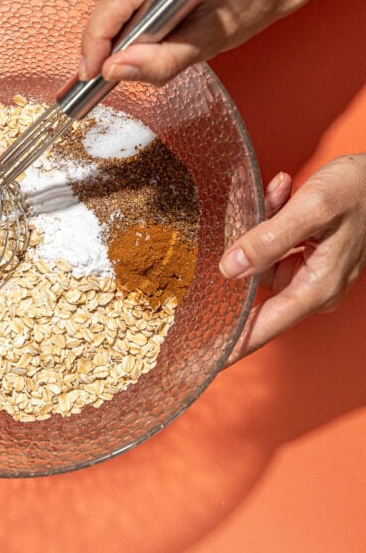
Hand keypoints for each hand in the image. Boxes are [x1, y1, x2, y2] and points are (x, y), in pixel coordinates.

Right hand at [80, 0, 297, 85]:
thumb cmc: (248, 4)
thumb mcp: (208, 44)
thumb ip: (160, 62)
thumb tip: (113, 69)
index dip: (98, 36)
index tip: (89, 68)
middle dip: (109, 29)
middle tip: (116, 60)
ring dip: (120, 12)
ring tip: (149, 28)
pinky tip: (153, 3)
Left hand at [221, 154, 365, 364]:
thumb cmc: (357, 190)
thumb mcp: (312, 209)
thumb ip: (269, 239)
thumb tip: (229, 269)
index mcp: (317, 288)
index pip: (264, 327)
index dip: (231, 344)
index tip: (202, 362)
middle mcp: (312, 289)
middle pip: (254, 281)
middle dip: (249, 242)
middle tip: (265, 204)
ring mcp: (308, 275)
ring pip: (259, 257)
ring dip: (261, 222)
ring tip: (281, 192)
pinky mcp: (305, 259)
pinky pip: (271, 245)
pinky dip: (271, 218)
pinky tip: (282, 193)